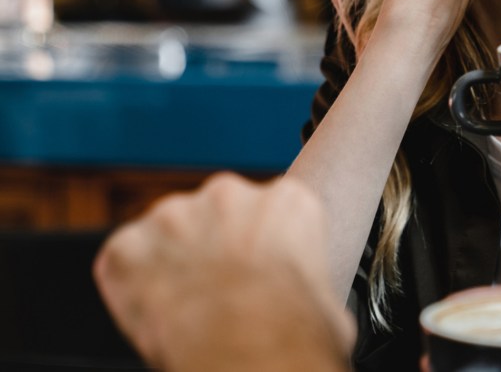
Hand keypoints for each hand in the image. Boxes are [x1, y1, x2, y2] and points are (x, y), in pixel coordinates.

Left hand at [94, 174, 354, 371]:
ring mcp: (175, 215)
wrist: (250, 358)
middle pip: (216, 215)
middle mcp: (230, 194)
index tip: (255, 270)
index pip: (269, 211)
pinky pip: (124, 260)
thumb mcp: (326, 294)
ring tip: (187, 307)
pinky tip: (156, 312)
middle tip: (219, 291)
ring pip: (168, 232)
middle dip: (213, 247)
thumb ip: (304, 274)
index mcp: (287, 200)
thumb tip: (303, 295)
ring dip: (172, 262)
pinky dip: (132, 285)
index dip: (259, 247)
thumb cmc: (293, 333)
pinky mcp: (129, 245)